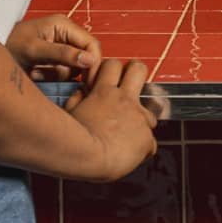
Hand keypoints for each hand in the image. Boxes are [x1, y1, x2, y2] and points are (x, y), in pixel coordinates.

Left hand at [7, 14, 101, 77]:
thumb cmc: (8, 44)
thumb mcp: (35, 50)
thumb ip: (62, 54)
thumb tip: (89, 60)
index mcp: (63, 25)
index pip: (92, 44)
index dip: (95, 63)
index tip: (90, 82)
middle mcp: (65, 34)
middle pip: (85, 56)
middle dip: (73, 70)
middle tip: (58, 80)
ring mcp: (60, 46)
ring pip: (74, 68)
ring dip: (57, 75)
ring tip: (37, 73)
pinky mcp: (53, 58)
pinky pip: (62, 72)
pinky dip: (50, 77)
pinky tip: (35, 73)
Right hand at [64, 57, 161, 180]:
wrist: (89, 158)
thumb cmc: (74, 139)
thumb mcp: (69, 113)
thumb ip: (77, 99)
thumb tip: (81, 92)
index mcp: (104, 93)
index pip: (113, 65)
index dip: (112, 69)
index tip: (110, 77)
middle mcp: (125, 100)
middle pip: (139, 70)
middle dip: (137, 72)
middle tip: (133, 82)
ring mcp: (139, 118)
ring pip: (152, 112)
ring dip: (143, 121)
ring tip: (131, 134)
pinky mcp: (147, 137)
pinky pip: (150, 144)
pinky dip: (142, 149)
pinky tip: (131, 154)